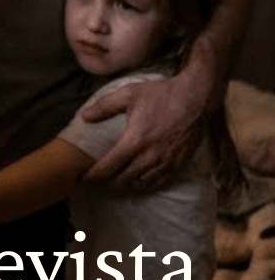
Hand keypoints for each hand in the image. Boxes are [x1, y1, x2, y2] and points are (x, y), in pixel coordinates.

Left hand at [80, 66, 210, 188]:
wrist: (197, 97)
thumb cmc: (162, 94)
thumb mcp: (129, 94)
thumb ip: (104, 106)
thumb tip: (84, 116)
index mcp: (134, 141)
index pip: (107, 167)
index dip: (93, 175)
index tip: (83, 177)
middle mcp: (149, 157)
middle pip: (122, 181)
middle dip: (108, 181)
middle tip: (99, 178)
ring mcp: (165, 162)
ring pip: (140, 184)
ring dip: (126, 184)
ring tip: (117, 179)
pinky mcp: (178, 164)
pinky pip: (158, 183)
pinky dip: (145, 184)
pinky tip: (139, 179)